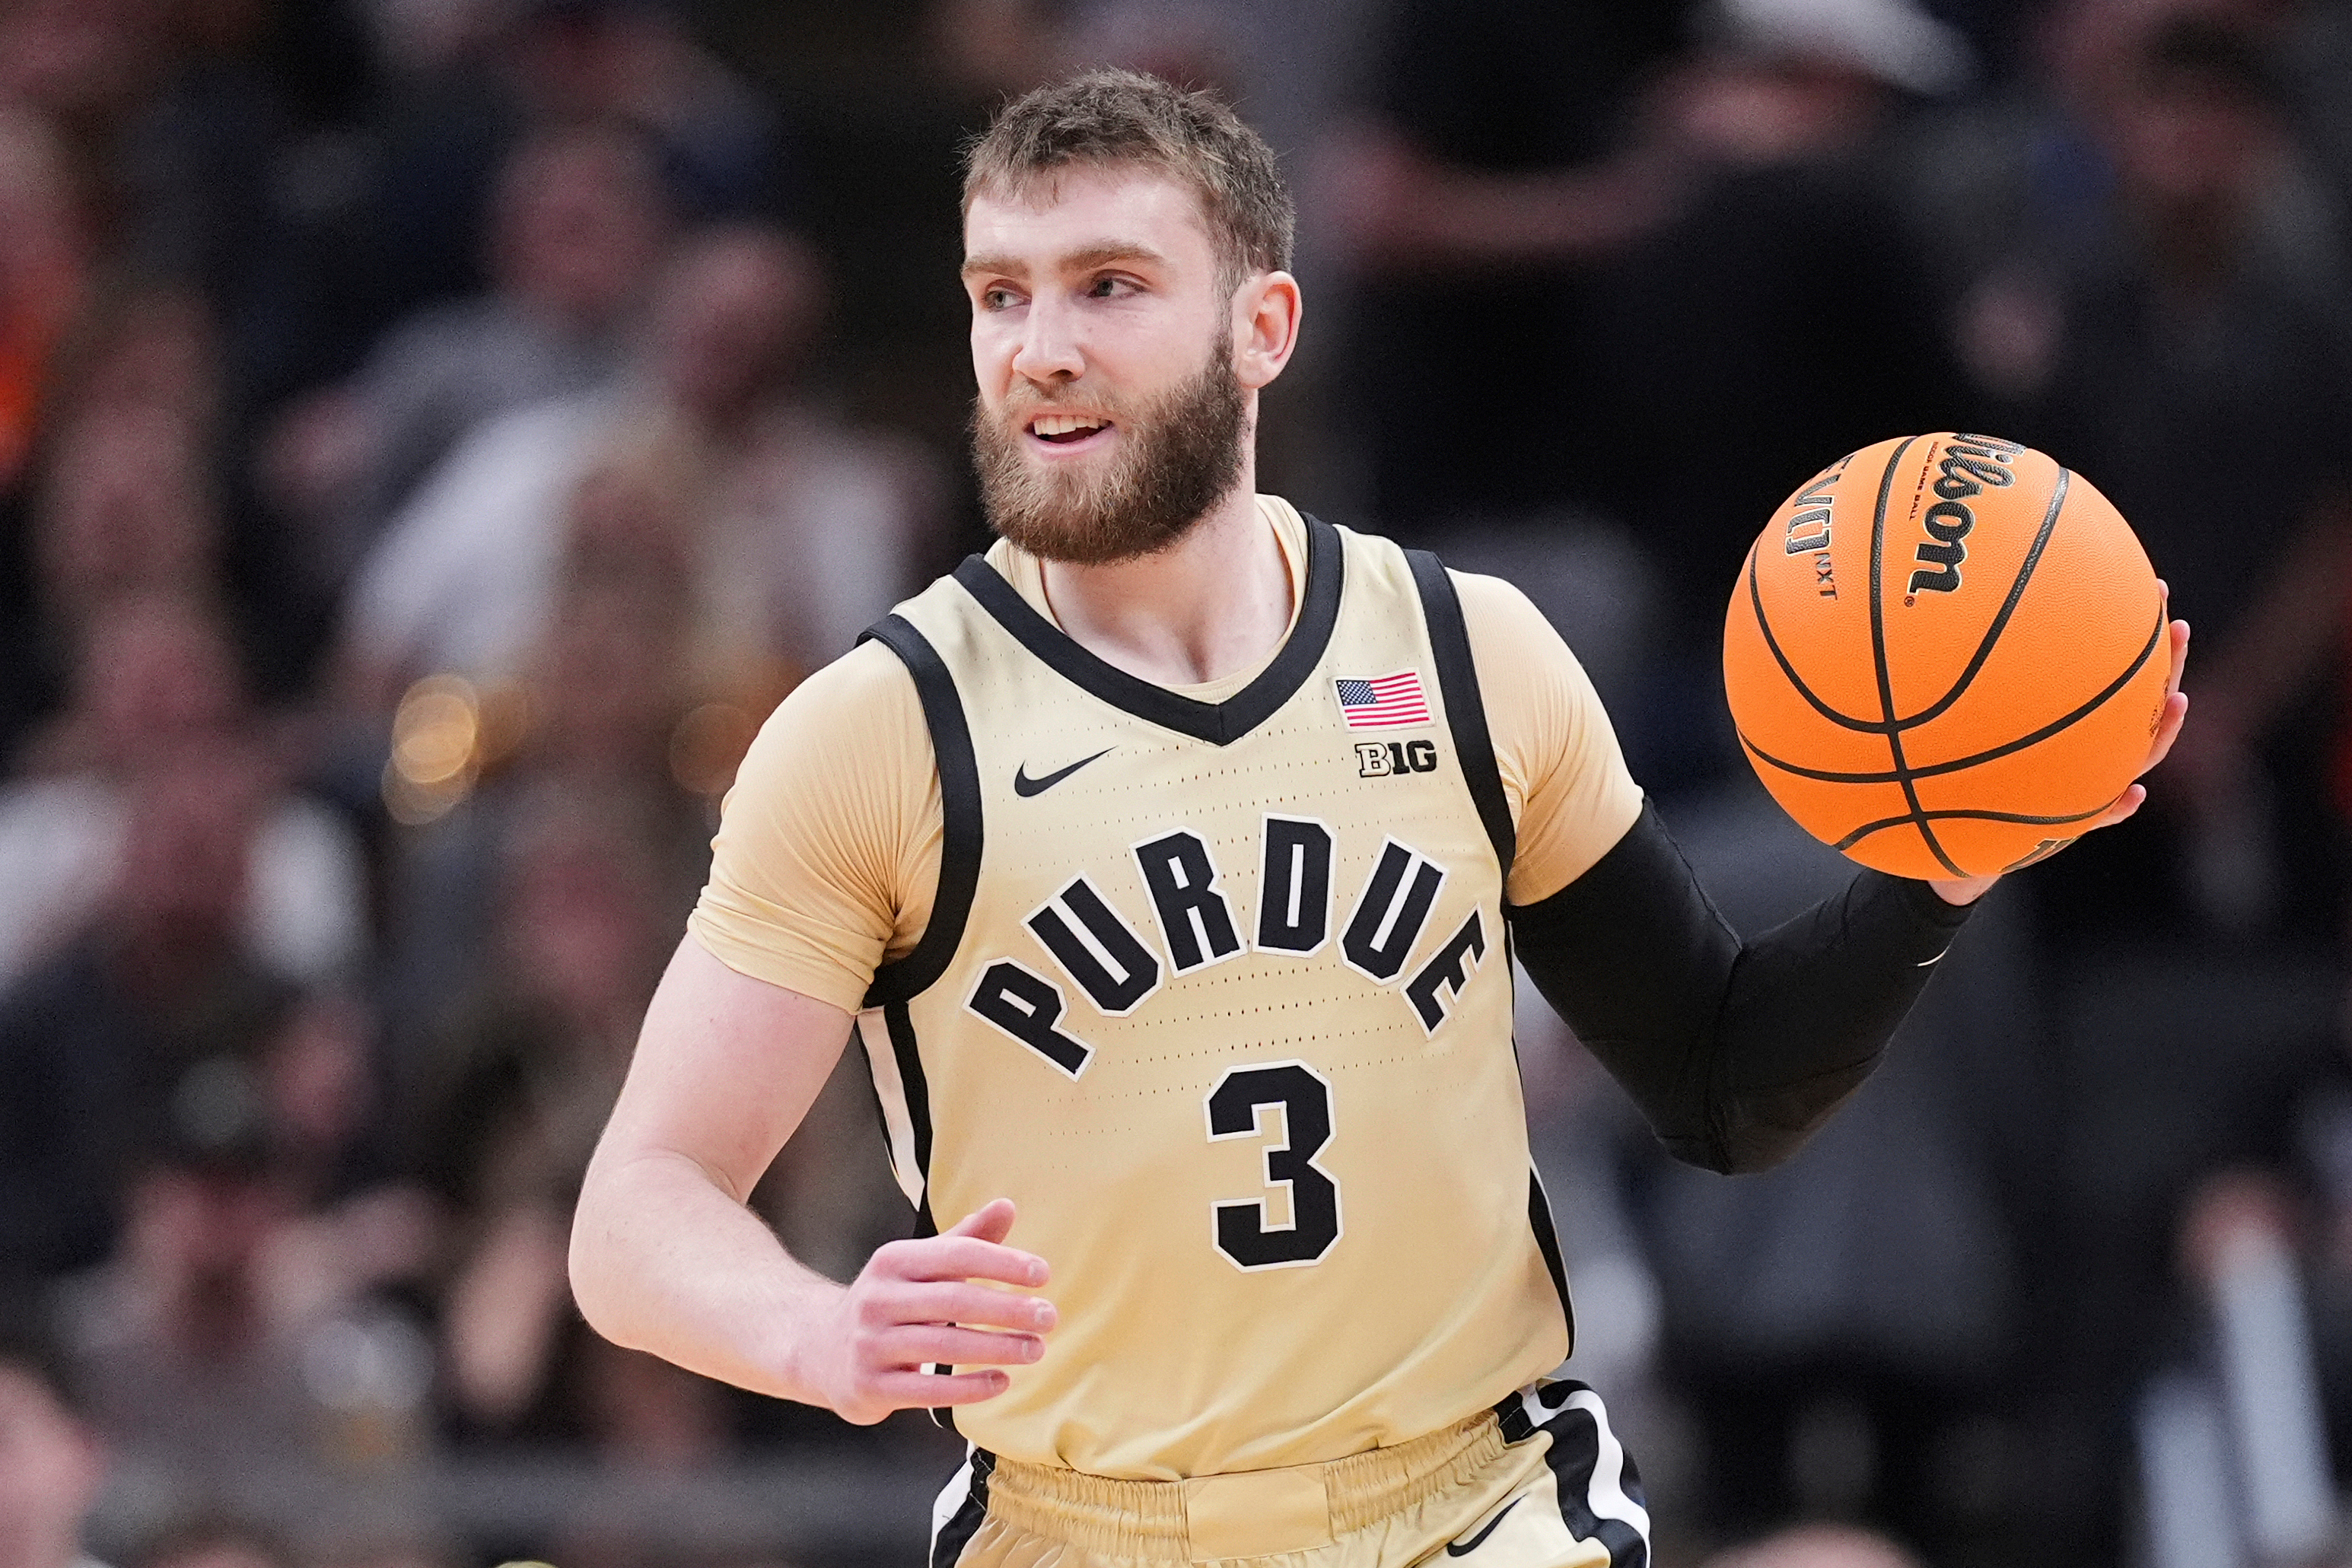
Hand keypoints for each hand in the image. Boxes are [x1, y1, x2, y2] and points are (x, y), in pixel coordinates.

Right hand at [796, 1198, 1054, 1424]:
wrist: (820, 1349)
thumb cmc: (891, 1302)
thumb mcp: (920, 1266)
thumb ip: (966, 1240)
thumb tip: (1007, 1206)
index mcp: (893, 1262)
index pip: (955, 1254)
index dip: (1001, 1262)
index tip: (1042, 1274)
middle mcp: (877, 1300)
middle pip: (954, 1302)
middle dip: (1008, 1309)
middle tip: (1049, 1316)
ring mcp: (870, 1345)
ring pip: (944, 1347)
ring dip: (998, 1349)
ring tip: (1036, 1349)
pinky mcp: (869, 1387)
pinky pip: (927, 1391)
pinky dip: (970, 1388)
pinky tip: (1002, 1381)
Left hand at [1928, 595, 2190, 905]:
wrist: (1948, 838)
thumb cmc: (1952, 776)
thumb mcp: (1951, 727)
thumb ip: (1952, 686)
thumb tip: (1924, 615)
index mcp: (2065, 725)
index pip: (2110, 671)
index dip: (2132, 634)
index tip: (2153, 591)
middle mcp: (2084, 747)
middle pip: (2138, 700)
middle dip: (2166, 664)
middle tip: (2178, 625)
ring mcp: (2086, 783)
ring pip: (2138, 753)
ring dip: (2162, 729)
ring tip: (2177, 700)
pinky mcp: (2071, 823)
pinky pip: (2102, 815)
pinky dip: (2119, 806)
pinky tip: (2134, 794)